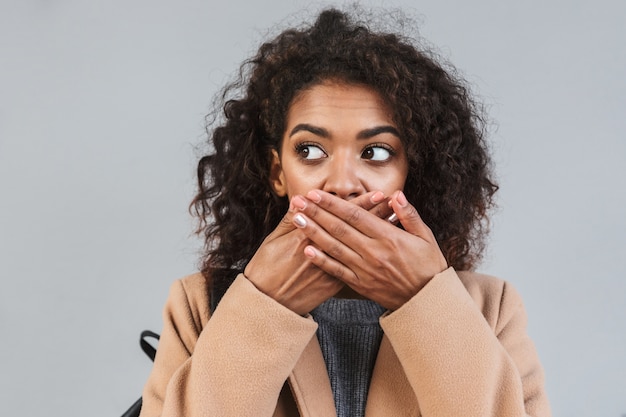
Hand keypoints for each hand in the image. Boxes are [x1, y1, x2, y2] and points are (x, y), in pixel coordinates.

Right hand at [244, 191, 392, 314]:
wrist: (269, 302)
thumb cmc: (267, 268)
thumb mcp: (274, 239)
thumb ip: (288, 221)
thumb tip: (298, 202)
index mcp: (310, 237)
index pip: (340, 217)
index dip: (361, 205)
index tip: (377, 194)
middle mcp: (325, 252)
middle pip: (355, 231)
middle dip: (374, 215)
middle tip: (392, 202)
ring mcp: (331, 270)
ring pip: (359, 248)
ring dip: (374, 236)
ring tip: (391, 221)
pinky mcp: (333, 284)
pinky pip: (357, 267)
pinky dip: (370, 255)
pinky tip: (379, 248)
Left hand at [290, 190, 447, 309]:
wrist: (428, 302)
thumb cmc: (429, 267)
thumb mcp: (426, 237)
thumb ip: (409, 215)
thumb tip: (396, 195)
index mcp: (388, 237)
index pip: (355, 215)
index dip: (333, 203)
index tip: (316, 193)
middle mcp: (373, 252)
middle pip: (339, 228)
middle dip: (316, 212)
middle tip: (297, 200)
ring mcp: (365, 269)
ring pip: (334, 247)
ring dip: (313, 232)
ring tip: (296, 219)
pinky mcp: (361, 285)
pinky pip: (337, 271)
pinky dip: (322, 260)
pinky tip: (307, 249)